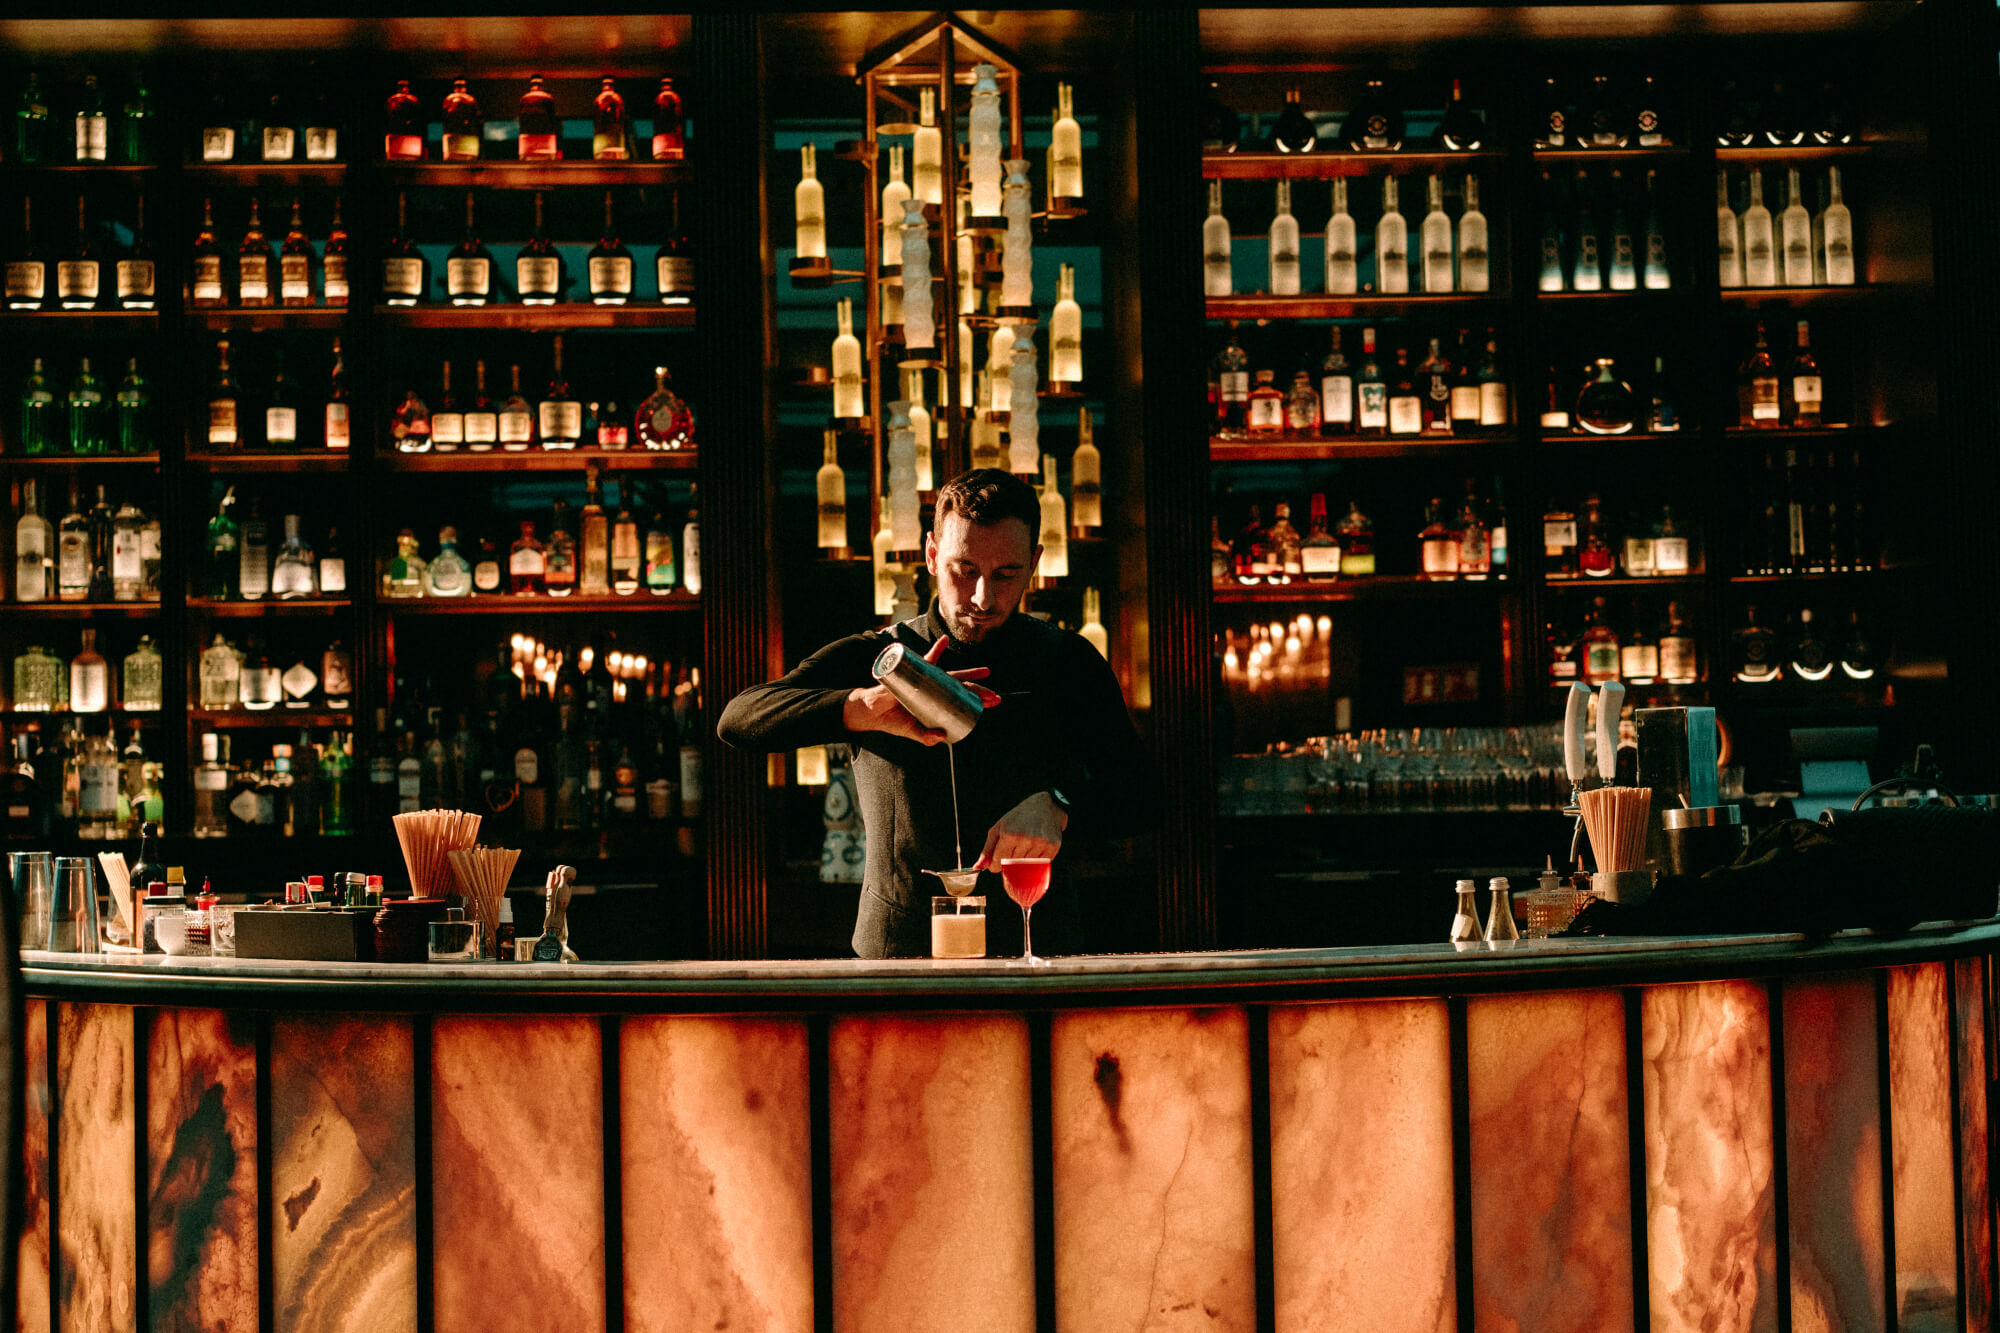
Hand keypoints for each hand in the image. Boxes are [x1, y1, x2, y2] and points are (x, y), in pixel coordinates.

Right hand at [842, 636, 998, 744]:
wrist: (872, 712)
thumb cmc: (893, 720)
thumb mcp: (912, 732)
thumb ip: (926, 737)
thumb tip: (942, 738)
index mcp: (937, 701)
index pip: (962, 700)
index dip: (978, 700)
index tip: (994, 702)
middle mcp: (936, 688)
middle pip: (963, 687)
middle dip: (980, 690)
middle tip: (995, 695)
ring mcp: (926, 679)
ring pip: (952, 674)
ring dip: (969, 673)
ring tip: (986, 672)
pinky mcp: (913, 672)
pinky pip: (926, 658)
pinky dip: (936, 650)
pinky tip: (944, 641)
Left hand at [973, 791, 1067, 870]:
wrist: (1047, 806)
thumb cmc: (1019, 817)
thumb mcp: (999, 828)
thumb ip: (987, 849)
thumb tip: (978, 867)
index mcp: (1009, 834)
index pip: (997, 863)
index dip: (996, 864)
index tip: (998, 860)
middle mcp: (1025, 839)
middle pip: (1011, 866)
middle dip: (1009, 862)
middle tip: (1014, 848)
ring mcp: (1040, 844)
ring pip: (1026, 868)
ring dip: (1023, 862)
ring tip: (1026, 845)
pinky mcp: (1052, 847)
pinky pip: (1040, 865)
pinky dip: (1036, 861)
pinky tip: (1036, 847)